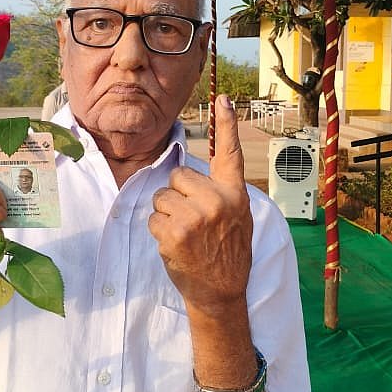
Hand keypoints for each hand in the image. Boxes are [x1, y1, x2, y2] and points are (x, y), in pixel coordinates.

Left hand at [148, 95, 252, 314]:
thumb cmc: (228, 252)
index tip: (223, 99)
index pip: (230, 154)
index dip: (227, 124)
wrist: (221, 292)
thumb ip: (223, 193)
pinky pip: (153, 219)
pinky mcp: (174, 234)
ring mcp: (195, 217)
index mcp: (234, 194)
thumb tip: (198, 172)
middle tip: (193, 220)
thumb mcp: (238, 218)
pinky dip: (158, 232)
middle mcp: (217, 201)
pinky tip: (176, 245)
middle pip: (178, 176)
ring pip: (161, 197)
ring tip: (185, 234)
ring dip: (166, 215)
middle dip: (178, 195)